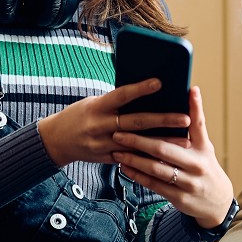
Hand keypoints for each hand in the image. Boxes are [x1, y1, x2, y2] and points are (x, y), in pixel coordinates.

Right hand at [39, 79, 188, 166]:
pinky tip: (168, 156)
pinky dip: (150, 156)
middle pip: (136, 122)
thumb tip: (146, 96)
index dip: (140, 89)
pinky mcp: (106, 158)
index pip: (122, 95)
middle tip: (185, 118)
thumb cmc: (79, 115)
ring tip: (185, 140)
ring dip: (163, 142)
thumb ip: (116, 102)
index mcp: (97, 107)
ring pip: (138, 144)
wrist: (56, 140)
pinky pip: (131, 158)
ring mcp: (103, 145)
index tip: (160, 82)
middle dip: (163, 120)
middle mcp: (100, 126)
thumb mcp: (94, 103)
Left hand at [112, 87, 234, 228]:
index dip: (192, 106)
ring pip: (155, 168)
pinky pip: (154, 185)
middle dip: (138, 140)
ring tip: (117, 151)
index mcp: (203, 148)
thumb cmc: (205, 166)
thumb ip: (195, 124)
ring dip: (133, 159)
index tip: (182, 91)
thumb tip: (191, 92)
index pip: (196, 123)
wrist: (217, 201)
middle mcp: (197, 165)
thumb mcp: (205, 146)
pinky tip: (125, 168)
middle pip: (163, 149)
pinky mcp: (179, 198)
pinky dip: (137, 175)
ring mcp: (188, 183)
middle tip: (118, 132)